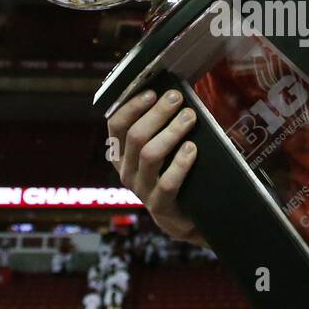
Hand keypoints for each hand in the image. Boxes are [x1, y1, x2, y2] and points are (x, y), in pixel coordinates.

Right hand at [108, 88, 205, 245]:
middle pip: (135, 136)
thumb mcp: (160, 148)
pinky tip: (191, 148)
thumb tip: (175, 92)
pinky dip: (180, 163)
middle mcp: (126, 170)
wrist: (182, 216)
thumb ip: (160, 125)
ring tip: (189, 117)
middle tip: (177, 99)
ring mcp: (141, 189)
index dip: (132, 106)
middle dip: (158, 113)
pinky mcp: (159, 205)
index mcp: (121, 153)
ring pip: (150, 155)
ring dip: (171, 132)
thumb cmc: (172, 171)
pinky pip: (167, 182)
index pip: (116, 125)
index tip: (152, 92)